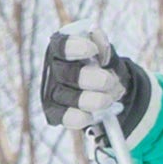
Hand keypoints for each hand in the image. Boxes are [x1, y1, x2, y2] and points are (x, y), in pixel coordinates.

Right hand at [36, 27, 151, 140]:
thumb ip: (105, 47)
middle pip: (67, 74)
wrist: (105, 88)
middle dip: (93, 79)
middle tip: (110, 81)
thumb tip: (100, 45)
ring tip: (109, 98)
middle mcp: (53, 69)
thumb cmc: (102, 65)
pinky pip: (63, 117)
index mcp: (61, 49)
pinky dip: (78, 118)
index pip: (62, 45)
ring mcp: (52, 92)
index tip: (92, 50)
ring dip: (94, 100)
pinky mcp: (54, 112)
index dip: (75, 47)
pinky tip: (91, 116)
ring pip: (68, 97)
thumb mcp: (107, 53)